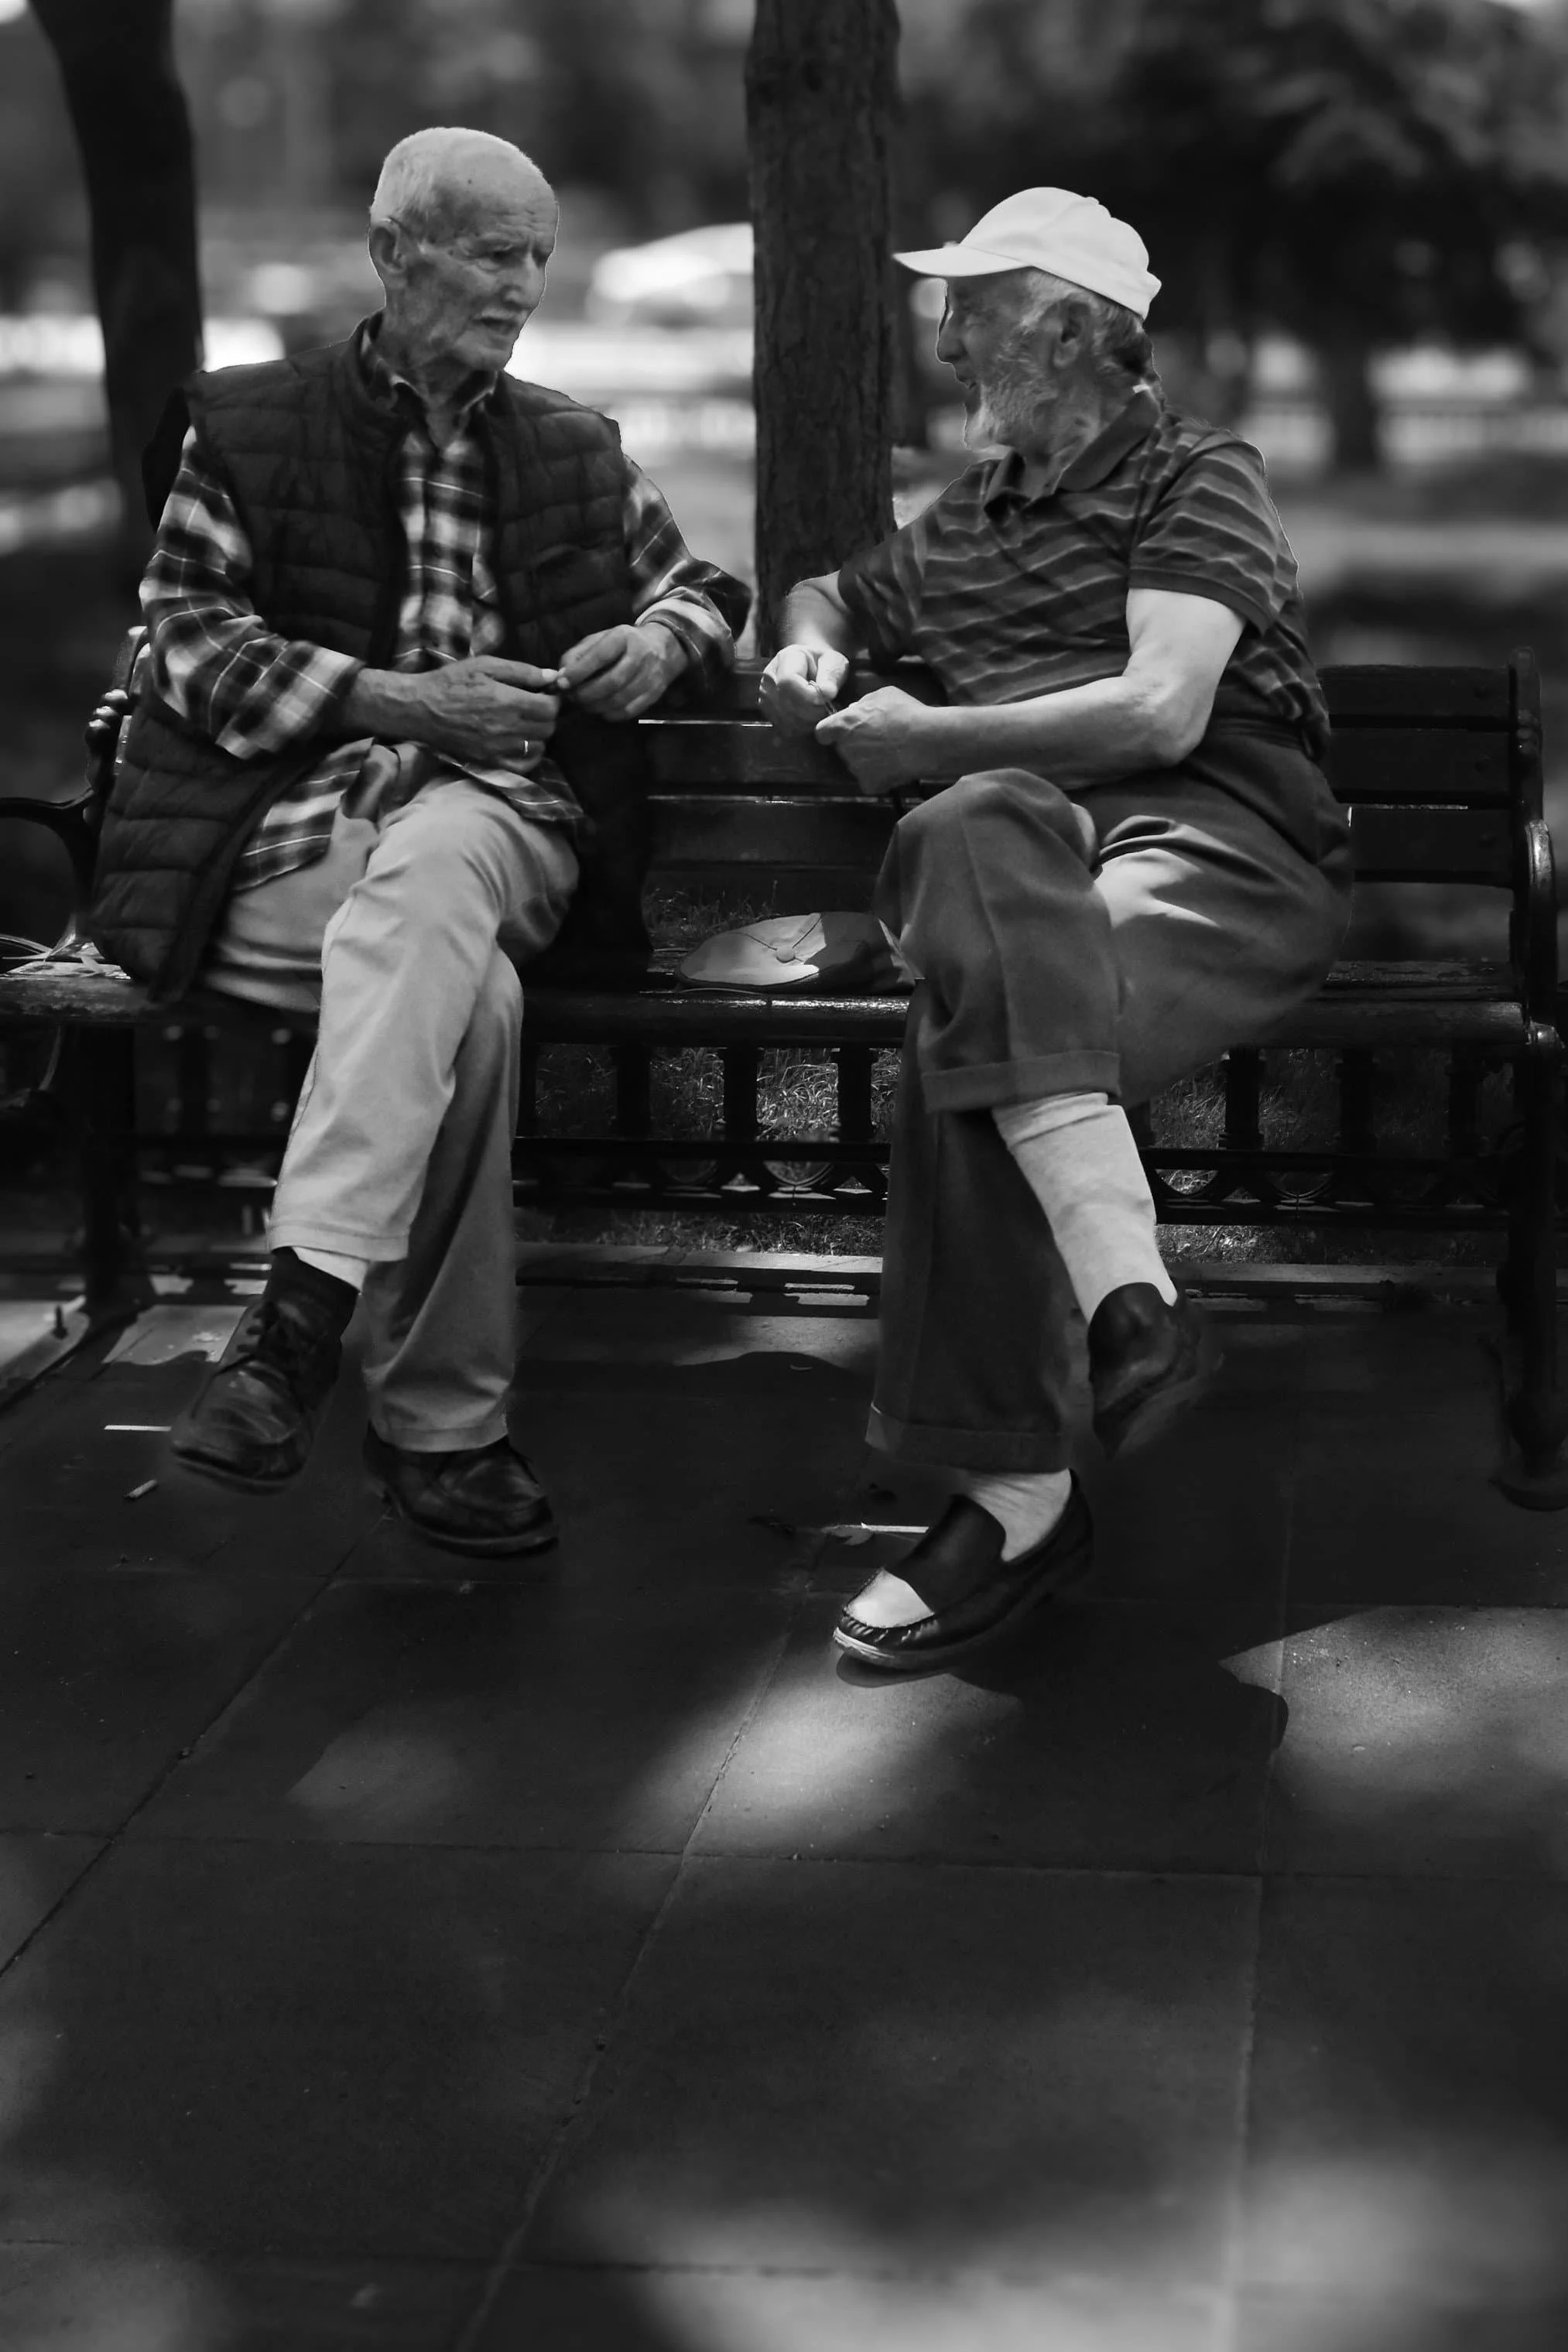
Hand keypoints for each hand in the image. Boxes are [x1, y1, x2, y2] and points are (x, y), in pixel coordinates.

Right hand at [399, 656, 562, 765]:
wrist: (420, 709)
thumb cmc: (451, 682)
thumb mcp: (485, 665)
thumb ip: (521, 671)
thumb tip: (553, 676)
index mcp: (507, 701)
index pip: (550, 707)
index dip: (552, 699)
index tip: (544, 694)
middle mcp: (507, 728)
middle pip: (548, 728)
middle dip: (546, 716)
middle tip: (534, 706)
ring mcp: (499, 748)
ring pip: (539, 747)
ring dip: (539, 735)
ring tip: (526, 723)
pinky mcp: (490, 761)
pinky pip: (524, 766)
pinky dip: (530, 756)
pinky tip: (522, 744)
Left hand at [558, 623, 685, 718]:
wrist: (662, 647)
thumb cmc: (622, 644)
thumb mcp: (600, 640)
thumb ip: (578, 655)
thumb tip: (561, 677)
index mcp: (624, 636)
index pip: (601, 656)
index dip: (580, 672)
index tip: (562, 684)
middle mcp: (641, 655)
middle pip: (613, 681)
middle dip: (587, 694)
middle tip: (573, 698)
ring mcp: (651, 676)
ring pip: (620, 699)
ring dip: (597, 706)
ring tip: (585, 705)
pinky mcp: (655, 694)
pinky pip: (629, 711)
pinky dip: (610, 714)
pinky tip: (601, 710)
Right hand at [760, 644, 850, 736]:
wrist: (811, 667)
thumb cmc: (823, 663)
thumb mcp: (832, 661)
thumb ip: (830, 675)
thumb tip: (827, 693)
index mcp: (785, 659)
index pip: (788, 682)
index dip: (808, 695)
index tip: (827, 698)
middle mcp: (769, 678)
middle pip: (786, 703)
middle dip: (811, 711)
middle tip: (827, 708)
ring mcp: (766, 697)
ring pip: (785, 719)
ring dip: (808, 722)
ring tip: (820, 712)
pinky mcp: (768, 712)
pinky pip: (785, 728)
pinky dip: (801, 728)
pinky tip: (811, 719)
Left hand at [815, 686, 933, 794]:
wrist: (927, 740)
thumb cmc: (906, 712)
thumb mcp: (883, 694)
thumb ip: (863, 703)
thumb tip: (855, 710)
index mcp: (843, 724)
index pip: (822, 732)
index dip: (831, 732)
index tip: (841, 731)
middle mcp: (845, 748)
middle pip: (843, 748)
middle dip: (855, 744)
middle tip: (878, 739)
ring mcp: (856, 768)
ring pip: (857, 765)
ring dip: (868, 761)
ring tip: (891, 753)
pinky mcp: (870, 784)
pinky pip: (870, 781)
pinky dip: (879, 777)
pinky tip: (894, 768)